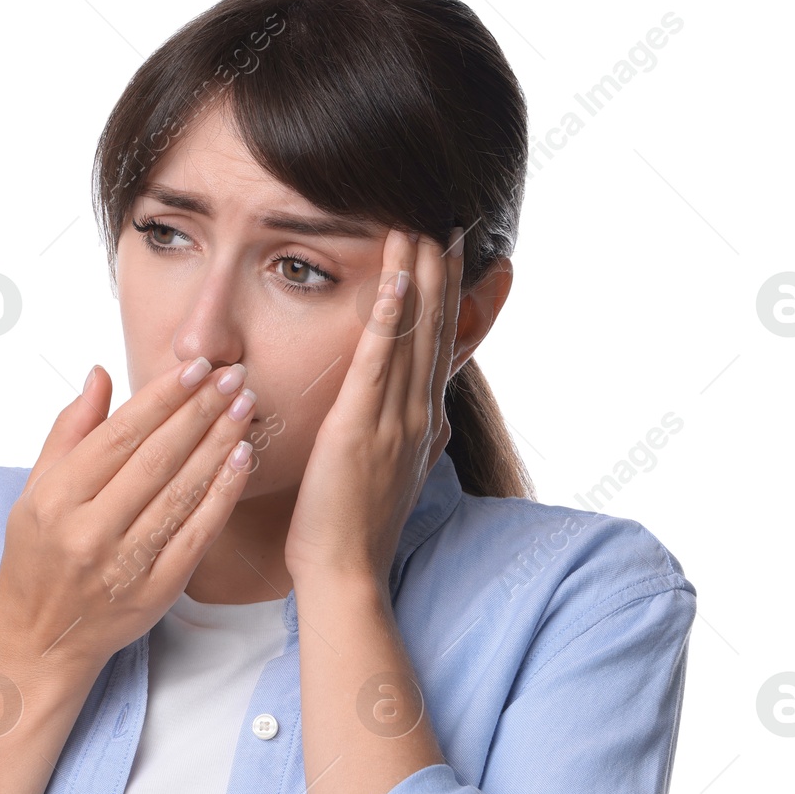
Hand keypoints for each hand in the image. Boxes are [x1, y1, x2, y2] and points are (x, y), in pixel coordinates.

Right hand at [0, 358, 257, 673]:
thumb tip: (100, 375)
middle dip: (200, 411)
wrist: (41, 640)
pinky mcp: (155, 592)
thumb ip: (68, 431)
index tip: (196, 367)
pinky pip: (197, 535)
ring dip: (219, 445)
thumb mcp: (34, 491)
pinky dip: (223, 495)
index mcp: (56, 499)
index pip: (119, 435)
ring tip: (245, 409)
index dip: (162, 397)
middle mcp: (89, 530)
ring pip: (181, 493)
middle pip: (156, 459)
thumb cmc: (38, 557)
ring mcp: (124, 564)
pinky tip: (242, 460)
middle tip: (234, 377)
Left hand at [283, 227, 463, 589]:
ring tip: (421, 227)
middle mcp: (418, 414)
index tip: (451, 252)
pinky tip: (396, 278)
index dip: (446, 296)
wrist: (344, 573)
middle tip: (447, 221)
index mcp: (422, 422)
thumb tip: (434, 421)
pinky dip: (390, 318)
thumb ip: (413, 440)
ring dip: (418, 278)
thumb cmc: (353, 529)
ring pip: (412, 335)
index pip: (438, 346)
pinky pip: (378, 362)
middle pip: (434, 329)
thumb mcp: (394, 474)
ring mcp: (395, 420)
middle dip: (441, 272)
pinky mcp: (362, 428)